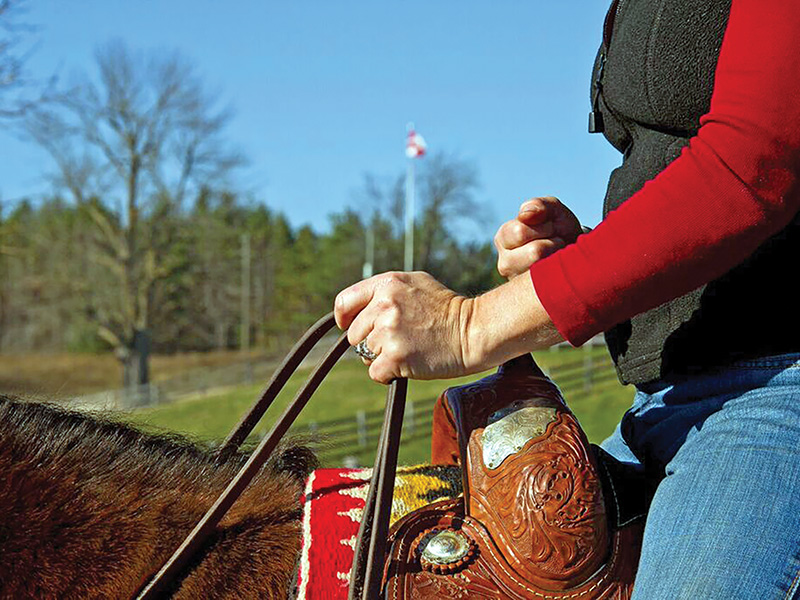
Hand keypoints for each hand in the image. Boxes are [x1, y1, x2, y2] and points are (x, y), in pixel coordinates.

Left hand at [334, 271, 562, 383]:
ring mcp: (388, 331)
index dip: (344, 318)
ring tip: (409, 349)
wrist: (474, 330)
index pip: (345, 302)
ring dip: (382, 357)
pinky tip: (410, 363)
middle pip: (354, 334)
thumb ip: (385, 291)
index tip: (348, 327)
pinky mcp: (395, 357)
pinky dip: (389, 374)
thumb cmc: (447, 309)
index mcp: (387, 284)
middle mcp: (384, 305)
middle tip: (399, 340)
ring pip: (365, 354)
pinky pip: (375, 372)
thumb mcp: (415, 284)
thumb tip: (358, 309)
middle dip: (371, 341)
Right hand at [494, 197, 581, 278]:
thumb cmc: (560, 228)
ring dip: (558, 259)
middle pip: (534, 252)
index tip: (551, 227)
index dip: (545, 227)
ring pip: (543, 271)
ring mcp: (517, 282)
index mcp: (503, 238)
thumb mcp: (553, 211)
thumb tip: (525, 215)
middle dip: (553, 243)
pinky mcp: (532, 296)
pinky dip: (561, 273)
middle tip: (557, 242)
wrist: (575, 251)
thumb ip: (539, 206)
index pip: (520, 232)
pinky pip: (552, 285)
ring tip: (558, 256)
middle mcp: (504, 263)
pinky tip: (559, 269)